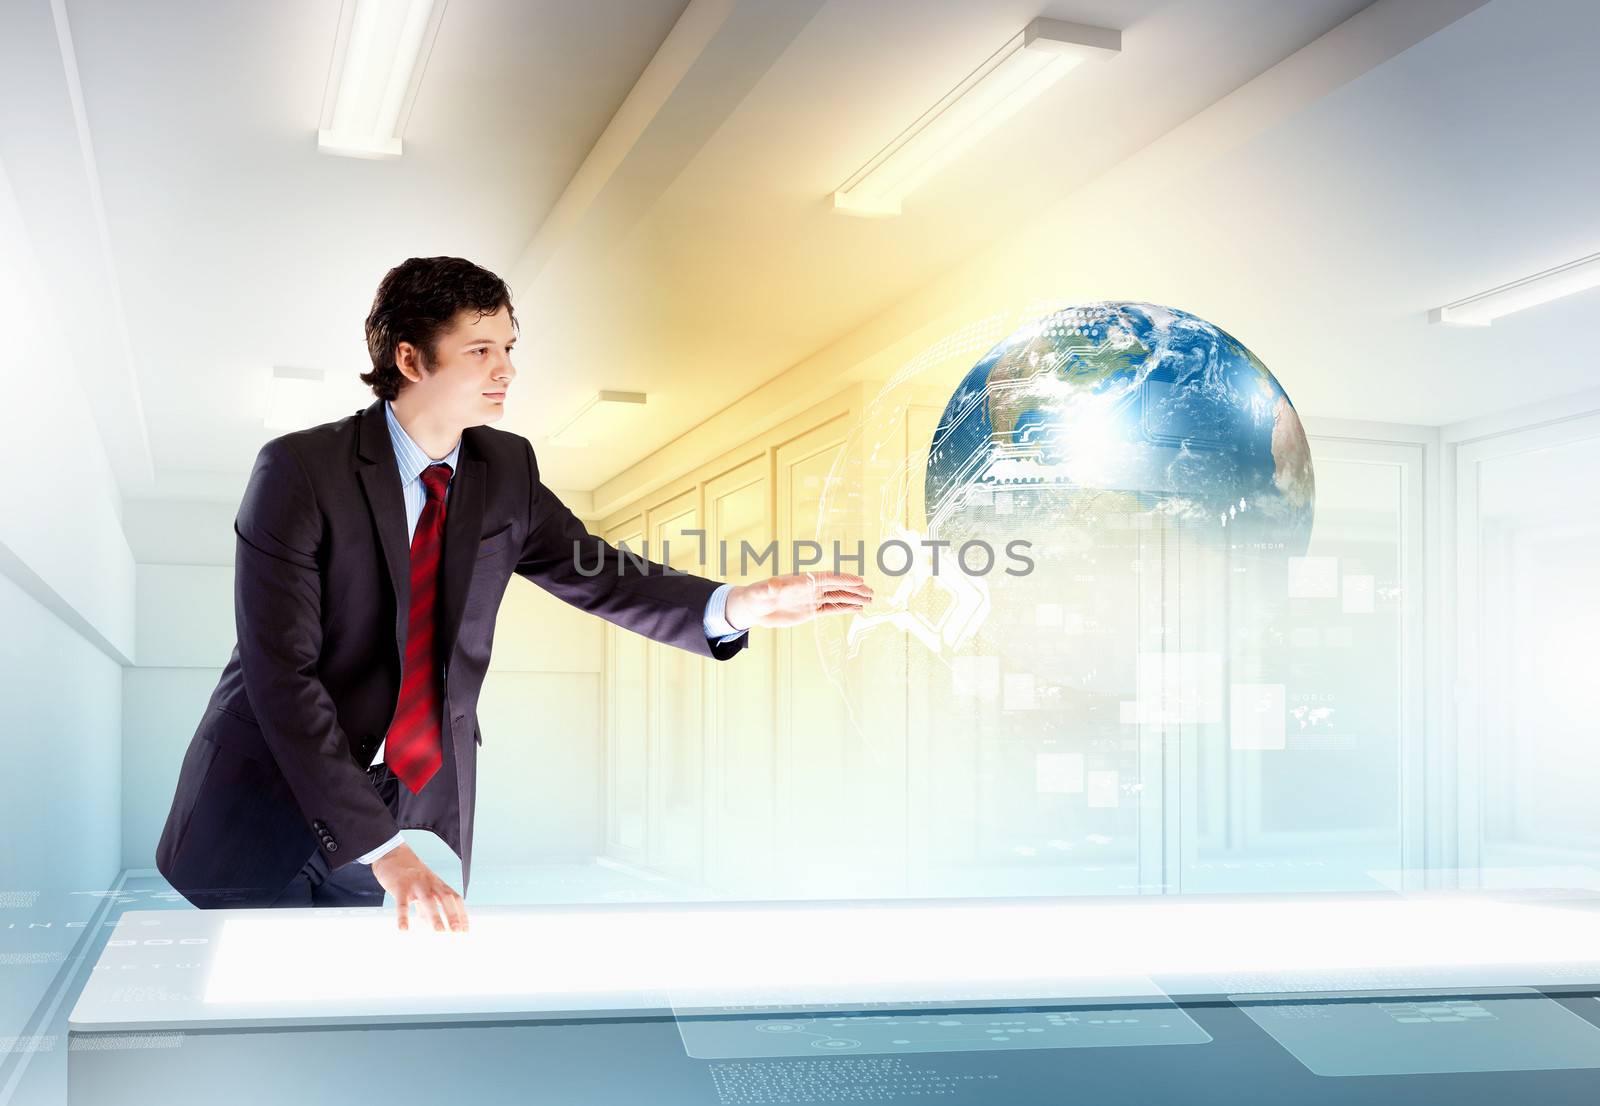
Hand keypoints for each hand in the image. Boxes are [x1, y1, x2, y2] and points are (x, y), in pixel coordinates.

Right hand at [369, 844, 469, 932]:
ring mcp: (415, 884)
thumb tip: (429, 923)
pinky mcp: (399, 886)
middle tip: (458, 931)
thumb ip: (426, 905)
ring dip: (435, 916)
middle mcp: (430, 883)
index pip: (455, 898)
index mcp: (437, 883)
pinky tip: (404, 929)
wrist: (391, 854)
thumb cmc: (409, 873)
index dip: (462, 913)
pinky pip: (402, 903)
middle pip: (446, 898)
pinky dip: (403, 916)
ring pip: (428, 900)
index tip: (465, 930)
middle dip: (453, 915)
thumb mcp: (422, 887)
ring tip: (440, 931)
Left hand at [724, 572, 873, 629]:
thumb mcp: (761, 591)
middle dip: (854, 589)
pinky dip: (844, 608)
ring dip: (853, 598)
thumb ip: (768, 588)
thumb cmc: (756, 595)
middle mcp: (810, 588)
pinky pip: (831, 609)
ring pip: (837, 597)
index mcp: (802, 581)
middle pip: (836, 587)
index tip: (858, 580)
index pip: (827, 578)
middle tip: (871, 592)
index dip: (843, 579)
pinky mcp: (810, 611)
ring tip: (870, 599)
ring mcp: (811, 599)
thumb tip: (773, 584)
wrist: (754, 607)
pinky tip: (857, 608)